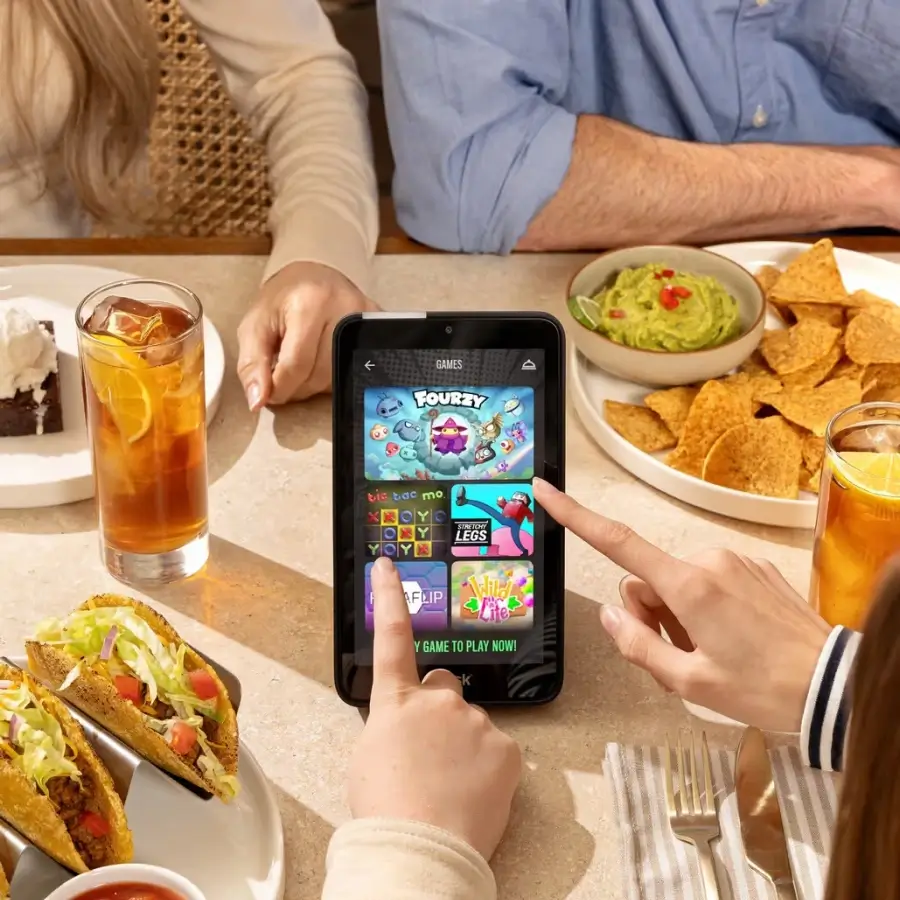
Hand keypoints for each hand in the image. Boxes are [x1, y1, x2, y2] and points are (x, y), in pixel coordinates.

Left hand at [236, 261, 378, 409]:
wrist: (315, 276)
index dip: (279, 388)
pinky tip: (321, 362)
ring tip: (302, 365)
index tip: (269, 392)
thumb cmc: (283, 300)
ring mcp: (367, 319)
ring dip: (314, 383)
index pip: (296, 365)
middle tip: (284, 375)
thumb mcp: (255, 325)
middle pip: (319, 376)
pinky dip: (332, 376)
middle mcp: (345, 309)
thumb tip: (256, 402)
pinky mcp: (377, 328)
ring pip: (337, 379)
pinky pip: (354, 372)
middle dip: (296, 386)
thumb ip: (251, 364)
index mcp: (310, 303)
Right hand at [347, 557, 520, 859]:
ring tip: (449, 786)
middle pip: (444, 687)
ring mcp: (474, 721)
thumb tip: (408, 726)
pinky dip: (489, 768)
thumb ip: (392, 725)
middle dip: (440, 710)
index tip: (388, 564)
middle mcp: (437, 699)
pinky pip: (498, 749)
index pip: (392, 637)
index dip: (389, 596)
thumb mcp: (370, 757)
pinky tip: (473, 793)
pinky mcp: (506, 747)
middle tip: (431, 754)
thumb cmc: (385, 810)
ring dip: (465, 745)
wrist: (421, 848)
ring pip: (472, 723)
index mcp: (396, 702)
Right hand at [533, 479, 829, 731]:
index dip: (575, 516)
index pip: (617, 542)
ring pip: (677, 581)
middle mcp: (708, 561)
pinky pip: (708, 580)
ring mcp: (734, 561)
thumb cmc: (763, 689)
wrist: (834, 685)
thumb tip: (610, 617)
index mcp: (688, 585)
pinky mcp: (753, 568)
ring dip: (679, 614)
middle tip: (679, 655)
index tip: (546, 492)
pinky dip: (706, 607)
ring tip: (711, 651)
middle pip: (647, 579)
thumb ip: (639, 646)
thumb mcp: (689, 682)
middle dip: (650, 614)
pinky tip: (732, 638)